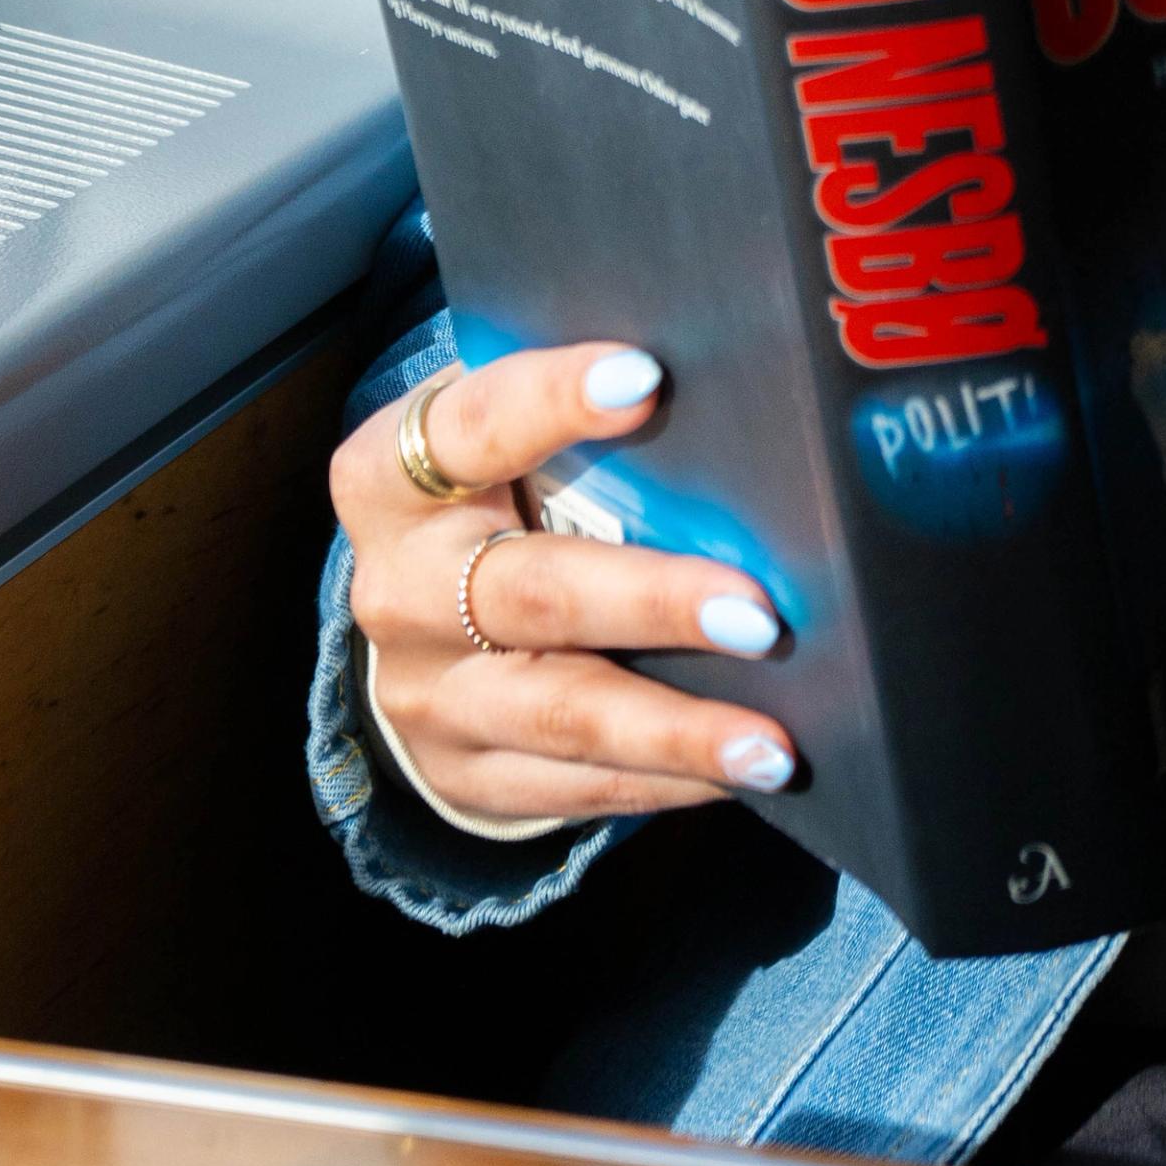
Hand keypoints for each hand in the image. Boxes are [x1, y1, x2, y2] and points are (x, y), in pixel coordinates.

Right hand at [330, 343, 802, 829]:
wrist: (419, 618)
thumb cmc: (495, 493)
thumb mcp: (500, 443)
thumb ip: (578, 427)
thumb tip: (735, 414)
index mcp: (393, 476)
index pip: (474, 424)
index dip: (554, 399)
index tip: (649, 380)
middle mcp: (399, 589)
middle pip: (535, 593)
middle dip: (655, 603)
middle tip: (758, 617)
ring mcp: (424, 694)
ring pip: (562, 713)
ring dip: (678, 731)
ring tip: (772, 747)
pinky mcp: (462, 771)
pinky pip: (574, 786)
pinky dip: (665, 781)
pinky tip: (736, 773)